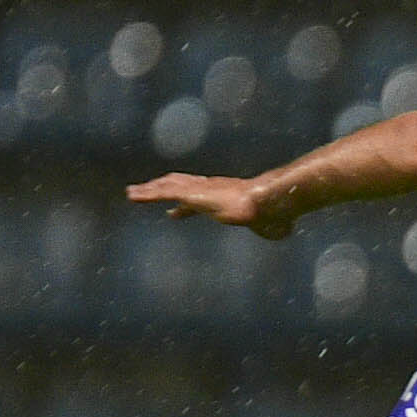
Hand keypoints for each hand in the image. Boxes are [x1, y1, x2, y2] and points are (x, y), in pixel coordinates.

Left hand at [128, 171, 292, 237]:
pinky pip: (163, 192)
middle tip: (146, 192)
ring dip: (148, 190)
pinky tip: (133, 196)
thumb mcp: (271, 225)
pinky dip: (147, 194)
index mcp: (225, 196)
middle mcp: (209, 188)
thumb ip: (272, 227)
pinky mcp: (191, 193)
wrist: (267, 203)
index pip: (200, 199)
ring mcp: (199, 189)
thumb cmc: (274, 214)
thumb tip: (285, 230)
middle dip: (162, 189)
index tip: (174, 214)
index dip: (185, 207)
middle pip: (180, 186)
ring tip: (131, 193)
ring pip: (168, 187)